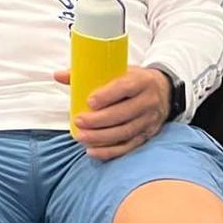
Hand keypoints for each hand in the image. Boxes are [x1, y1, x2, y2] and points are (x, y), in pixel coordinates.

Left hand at [53, 67, 170, 159]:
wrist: (163, 90)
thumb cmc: (133, 80)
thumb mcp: (118, 71)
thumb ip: (88, 74)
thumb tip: (58, 75)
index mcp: (141, 81)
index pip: (125, 88)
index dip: (107, 95)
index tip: (89, 101)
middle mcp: (148, 101)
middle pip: (124, 114)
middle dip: (99, 120)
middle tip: (79, 122)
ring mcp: (149, 120)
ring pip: (125, 132)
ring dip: (101, 137)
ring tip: (81, 137)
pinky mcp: (147, 135)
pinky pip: (128, 146)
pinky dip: (110, 152)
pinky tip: (92, 151)